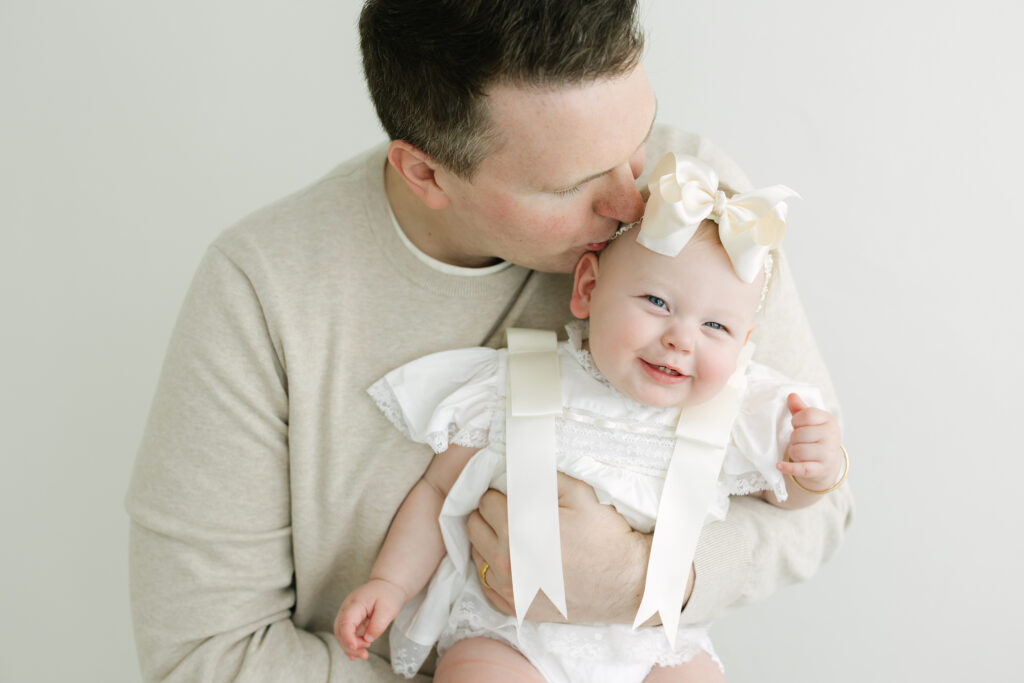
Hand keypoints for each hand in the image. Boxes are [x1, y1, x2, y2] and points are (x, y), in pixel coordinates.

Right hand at [333, 579, 406, 660]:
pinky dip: (349, 644)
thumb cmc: (388, 595)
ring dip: (349, 647)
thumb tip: (368, 639)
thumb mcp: (388, 609)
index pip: (345, 621)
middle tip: (365, 654)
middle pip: (340, 630)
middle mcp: (347, 608)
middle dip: (349, 645)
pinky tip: (356, 653)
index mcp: (355, 603)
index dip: (347, 637)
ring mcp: (347, 613)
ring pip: (341, 633)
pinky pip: (346, 633)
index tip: (355, 647)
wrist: (387, 585)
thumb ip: (378, 625)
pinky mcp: (351, 619)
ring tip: (364, 655)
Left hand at [467, 472, 659, 623]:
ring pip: (476, 554)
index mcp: (518, 529)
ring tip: (516, 538)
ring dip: (489, 541)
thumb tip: (515, 465)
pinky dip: (493, 570)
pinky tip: (516, 562)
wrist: (626, 583)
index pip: (485, 501)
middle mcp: (507, 561)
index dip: (500, 494)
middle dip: (490, 515)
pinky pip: (485, 583)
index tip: (514, 496)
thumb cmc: (604, 536)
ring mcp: (509, 589)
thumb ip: (540, 476)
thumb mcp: (578, 493)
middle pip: (474, 526)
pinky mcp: (515, 608)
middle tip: (513, 514)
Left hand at [777, 393, 842, 488]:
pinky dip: (788, 467)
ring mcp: (827, 455)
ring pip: (798, 451)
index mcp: (829, 421)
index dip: (796, 420)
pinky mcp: (820, 470)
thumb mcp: (810, 422)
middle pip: (799, 434)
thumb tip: (791, 395)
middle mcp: (831, 437)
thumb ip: (800, 409)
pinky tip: (779, 465)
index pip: (807, 415)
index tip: (797, 424)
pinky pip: (801, 469)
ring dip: (793, 452)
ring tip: (798, 451)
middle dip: (793, 438)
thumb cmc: (815, 437)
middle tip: (799, 441)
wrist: (828, 463)